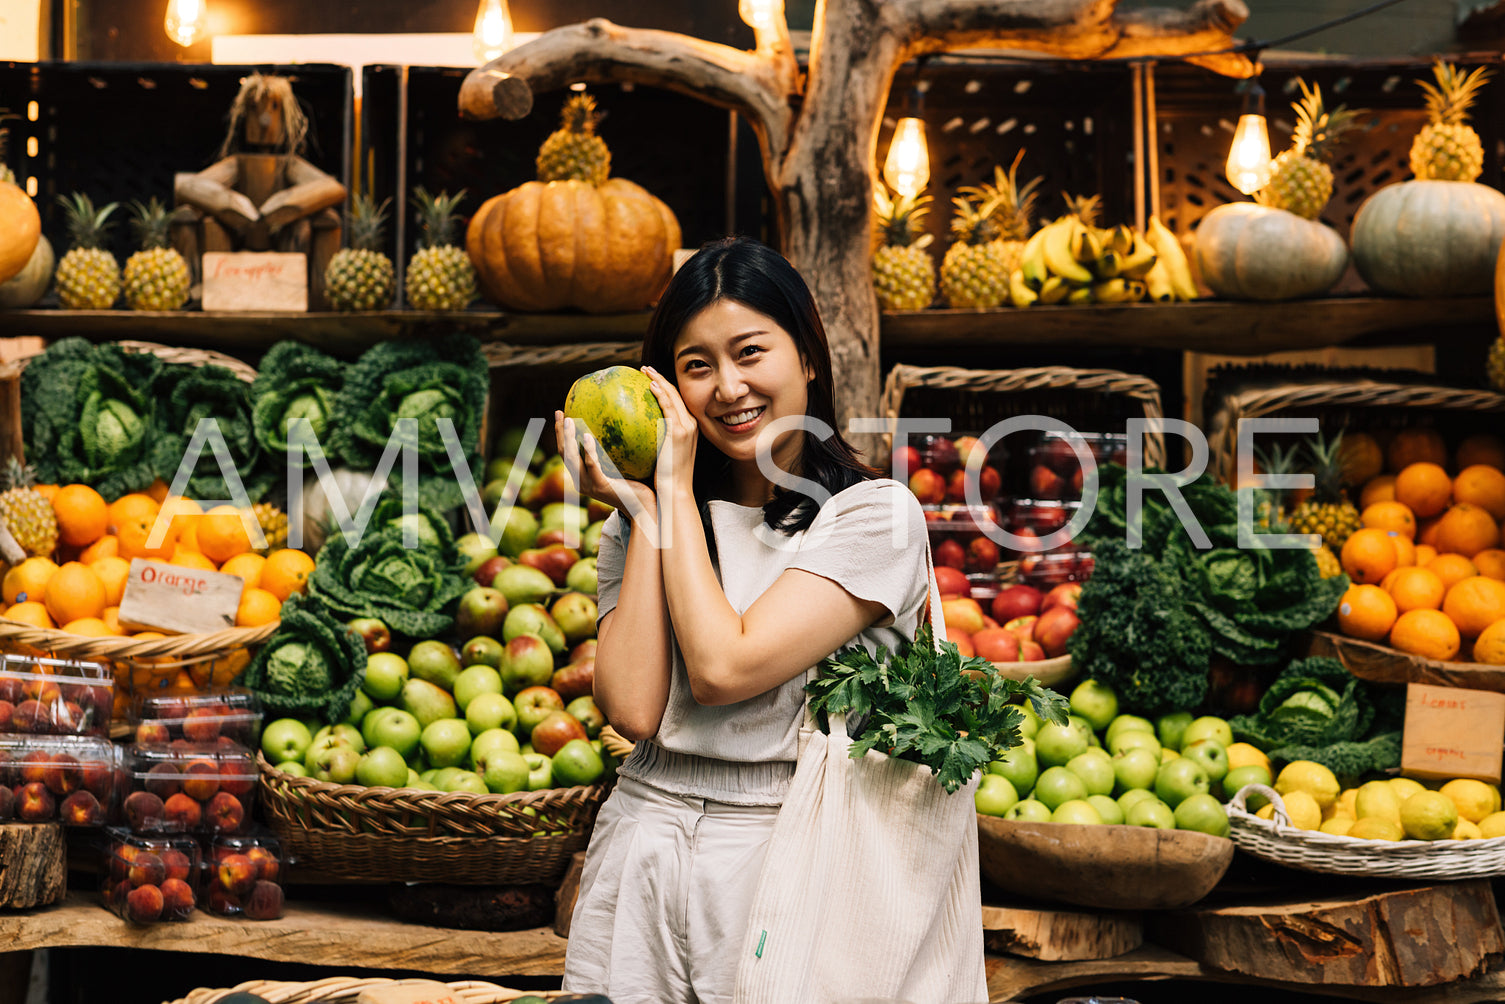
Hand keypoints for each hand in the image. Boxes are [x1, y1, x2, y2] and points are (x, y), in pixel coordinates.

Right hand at [554, 412, 655, 528]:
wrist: (644, 508)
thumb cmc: (637, 486)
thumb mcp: (623, 466)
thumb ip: (617, 450)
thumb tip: (622, 424)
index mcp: (584, 476)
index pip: (567, 453)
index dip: (562, 434)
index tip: (561, 414)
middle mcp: (581, 481)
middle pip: (564, 454)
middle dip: (559, 433)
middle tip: (559, 412)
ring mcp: (588, 485)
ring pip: (571, 458)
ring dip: (568, 438)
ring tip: (568, 420)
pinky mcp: (599, 486)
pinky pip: (591, 465)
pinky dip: (588, 450)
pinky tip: (587, 436)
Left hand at [643, 366, 698, 496]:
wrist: (675, 491)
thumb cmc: (666, 478)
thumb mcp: (664, 456)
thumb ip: (657, 442)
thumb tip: (639, 434)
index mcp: (690, 429)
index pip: (678, 403)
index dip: (665, 388)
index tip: (651, 379)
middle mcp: (691, 425)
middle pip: (677, 394)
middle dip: (661, 379)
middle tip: (646, 370)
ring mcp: (686, 427)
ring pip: (674, 396)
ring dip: (659, 380)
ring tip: (645, 371)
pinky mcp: (679, 432)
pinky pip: (669, 407)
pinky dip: (661, 393)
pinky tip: (650, 385)